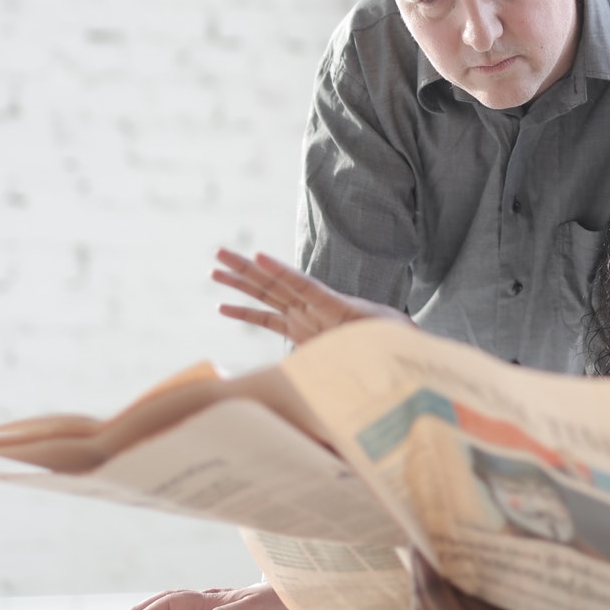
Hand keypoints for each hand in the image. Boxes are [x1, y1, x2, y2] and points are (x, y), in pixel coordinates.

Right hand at [211, 248, 406, 343]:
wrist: (395, 349)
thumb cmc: (391, 342)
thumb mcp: (383, 339)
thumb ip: (369, 343)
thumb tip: (362, 357)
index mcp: (334, 305)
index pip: (303, 284)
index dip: (282, 271)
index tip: (259, 256)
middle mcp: (314, 306)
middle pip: (275, 282)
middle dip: (246, 268)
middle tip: (219, 252)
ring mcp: (304, 316)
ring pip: (266, 295)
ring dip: (240, 283)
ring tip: (214, 271)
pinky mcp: (299, 332)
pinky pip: (267, 320)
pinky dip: (246, 313)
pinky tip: (223, 307)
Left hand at [409, 551, 567, 609]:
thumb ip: (470, 592)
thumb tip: (447, 565)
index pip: (432, 589)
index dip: (423, 561)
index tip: (418, 536)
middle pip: (421, 600)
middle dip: (418, 569)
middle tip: (419, 541)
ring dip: (419, 587)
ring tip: (423, 560)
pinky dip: (424, 607)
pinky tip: (429, 590)